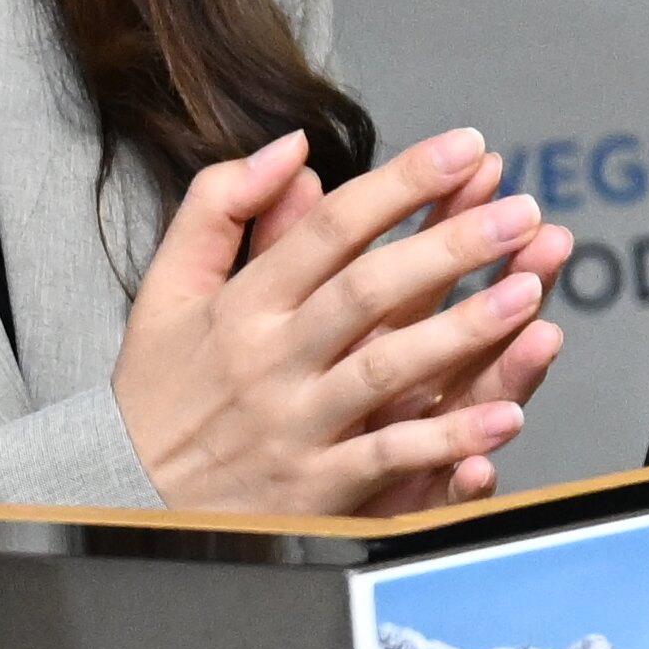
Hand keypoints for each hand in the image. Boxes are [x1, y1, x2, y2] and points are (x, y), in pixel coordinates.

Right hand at [123, 129, 575, 518]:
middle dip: (449, 246)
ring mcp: (295, 427)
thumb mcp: (165, 290)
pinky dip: (448, 443)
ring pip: (387, 371)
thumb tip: (293, 148)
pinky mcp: (315, 490)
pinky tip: (506, 418)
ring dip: (462, 331)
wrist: (120, 502)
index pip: (330, 229)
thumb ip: (218, 208)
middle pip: (369, 292)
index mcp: (243, 305)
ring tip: (529, 291)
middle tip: (524, 209)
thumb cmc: (157, 391)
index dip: (401, 183)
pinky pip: (388, 460)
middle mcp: (271, 361)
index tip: (467, 146)